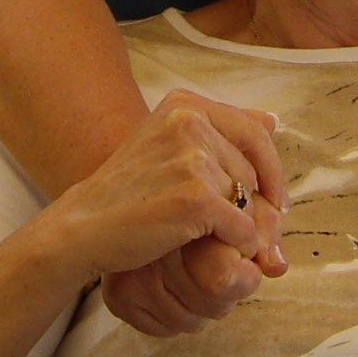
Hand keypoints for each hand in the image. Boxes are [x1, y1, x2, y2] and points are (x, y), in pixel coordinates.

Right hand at [52, 91, 287, 331]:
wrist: (82, 227)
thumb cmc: (127, 194)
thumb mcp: (166, 146)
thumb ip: (216, 132)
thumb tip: (274, 121)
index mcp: (184, 105)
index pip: (254, 132)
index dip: (270, 168)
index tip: (274, 197)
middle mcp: (189, 122)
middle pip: (251, 171)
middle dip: (254, 206)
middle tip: (241, 232)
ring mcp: (192, 159)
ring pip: (247, 200)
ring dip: (242, 227)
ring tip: (216, 240)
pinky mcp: (196, 198)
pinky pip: (241, 228)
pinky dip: (236, 246)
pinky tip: (212, 251)